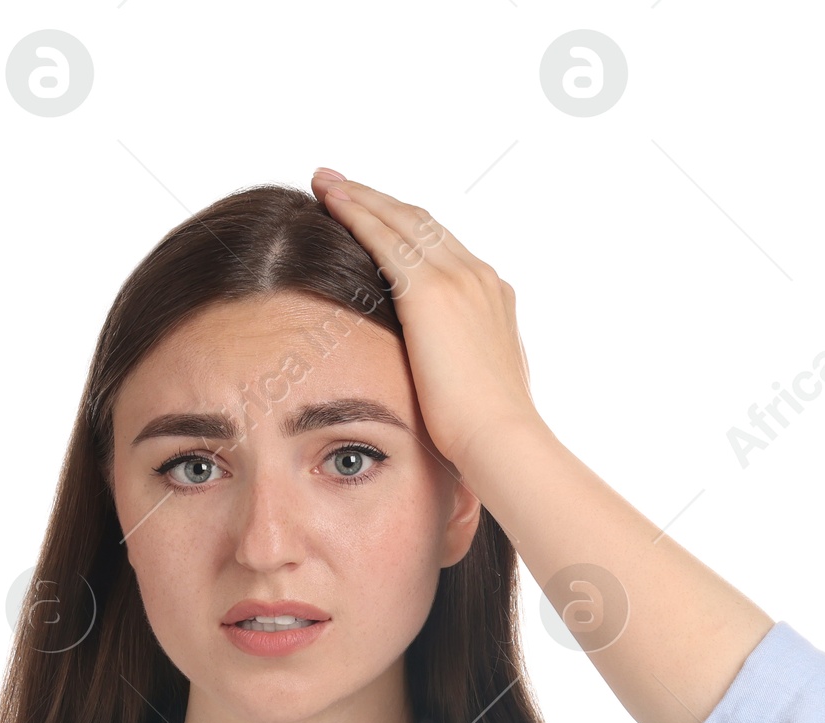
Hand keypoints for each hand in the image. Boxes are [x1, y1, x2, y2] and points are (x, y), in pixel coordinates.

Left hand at [311, 167, 540, 474]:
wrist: (499, 438)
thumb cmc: (486, 433)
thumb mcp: (479, 386)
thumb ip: (464, 364)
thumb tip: (448, 375)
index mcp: (492, 298)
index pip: (443, 248)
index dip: (406, 227)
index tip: (378, 215)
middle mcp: (479, 276)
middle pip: (421, 223)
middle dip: (379, 200)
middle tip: (340, 183)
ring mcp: (458, 278)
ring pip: (401, 220)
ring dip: (361, 197)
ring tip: (326, 182)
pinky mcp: (429, 291)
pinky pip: (383, 238)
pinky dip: (356, 213)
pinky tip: (329, 201)